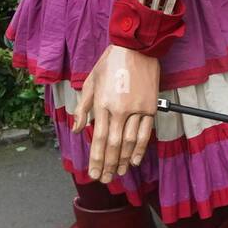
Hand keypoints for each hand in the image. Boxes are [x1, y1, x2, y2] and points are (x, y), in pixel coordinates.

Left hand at [73, 44, 159, 182]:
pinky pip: (144, 133)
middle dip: (107, 165)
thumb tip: (78, 129)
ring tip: (118, 173)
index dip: (95, 159)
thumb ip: (83, 108)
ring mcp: (135, 109)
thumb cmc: (110, 63)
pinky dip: (139, 149)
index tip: (93, 174)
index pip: (97, 139)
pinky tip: (134, 160)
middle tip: (104, 179)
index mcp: (101, 104)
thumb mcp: (91, 82)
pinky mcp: (149, 107)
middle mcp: (118, 110)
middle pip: (112, 145)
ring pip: (128, 142)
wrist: (136, 48)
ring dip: (122, 161)